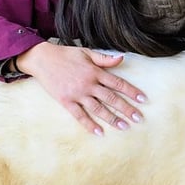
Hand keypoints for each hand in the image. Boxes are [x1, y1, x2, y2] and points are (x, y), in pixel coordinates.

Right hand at [16, 41, 145, 135]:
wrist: (42, 59)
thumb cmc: (66, 55)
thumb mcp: (86, 53)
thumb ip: (104, 59)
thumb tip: (122, 58)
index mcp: (95, 72)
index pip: (118, 83)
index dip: (131, 91)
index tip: (142, 99)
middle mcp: (88, 84)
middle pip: (111, 98)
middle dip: (126, 109)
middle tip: (138, 118)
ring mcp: (77, 94)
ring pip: (98, 109)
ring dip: (112, 118)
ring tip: (124, 126)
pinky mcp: (66, 101)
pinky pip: (79, 115)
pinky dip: (89, 124)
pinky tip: (99, 132)